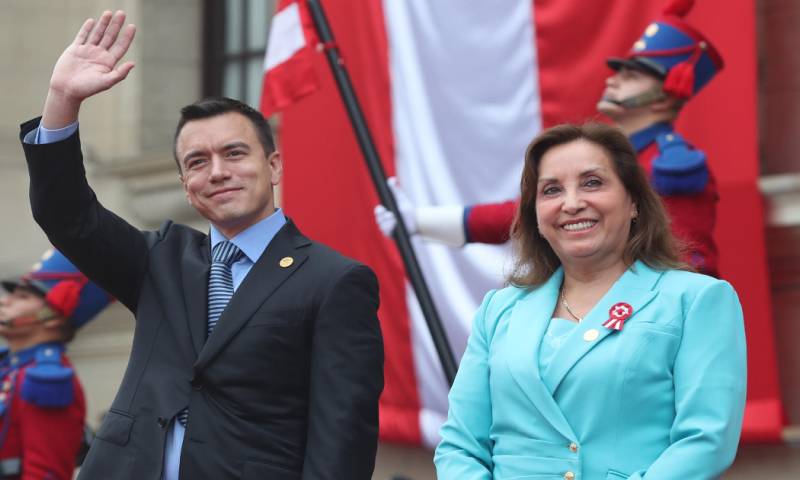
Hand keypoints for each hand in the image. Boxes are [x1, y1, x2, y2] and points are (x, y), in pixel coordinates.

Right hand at [42, 10, 136, 127]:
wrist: (66, 89)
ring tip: (109, 12)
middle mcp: (99, 55)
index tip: (132, 26)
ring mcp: (87, 51)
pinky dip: (86, 28)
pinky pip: (82, 36)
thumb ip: (120, 73)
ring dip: (103, 23)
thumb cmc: (87, 88)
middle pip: (110, 37)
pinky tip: (92, 21)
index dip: (127, 37)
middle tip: (122, 13)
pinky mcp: (75, 49)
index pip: (120, 46)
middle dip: (116, 25)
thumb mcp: (106, 82)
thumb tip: (133, 63)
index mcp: (108, 62)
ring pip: (97, 34)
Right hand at [373, 177, 416, 236]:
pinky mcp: (392, 236)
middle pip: (379, 220)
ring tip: (394, 219)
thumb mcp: (401, 198)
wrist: (417, 222)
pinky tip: (395, 226)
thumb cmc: (408, 210)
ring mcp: (387, 230)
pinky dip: (391, 229)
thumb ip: (395, 190)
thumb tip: (392, 179)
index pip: (378, 212)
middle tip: (390, 214)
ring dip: (388, 223)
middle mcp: (384, 222)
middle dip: (384, 217)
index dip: (379, 211)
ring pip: (383, 227)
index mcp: (385, 213)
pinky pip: (388, 233)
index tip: (382, 208)